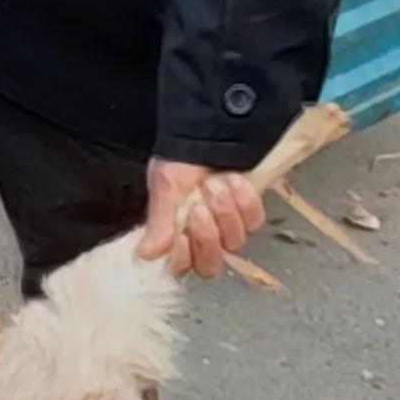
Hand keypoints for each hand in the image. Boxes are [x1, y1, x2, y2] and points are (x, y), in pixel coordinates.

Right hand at [136, 160, 270, 278]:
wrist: (207, 132)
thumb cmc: (180, 159)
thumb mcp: (164, 186)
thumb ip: (159, 220)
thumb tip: (145, 253)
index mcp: (176, 238)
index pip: (181, 267)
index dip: (182, 256)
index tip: (180, 235)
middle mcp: (204, 240)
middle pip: (211, 265)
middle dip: (206, 236)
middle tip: (198, 208)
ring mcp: (230, 229)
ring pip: (234, 241)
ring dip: (224, 210)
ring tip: (214, 183)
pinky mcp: (252, 214)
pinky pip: (254, 220)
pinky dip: (244, 199)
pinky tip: (233, 179)